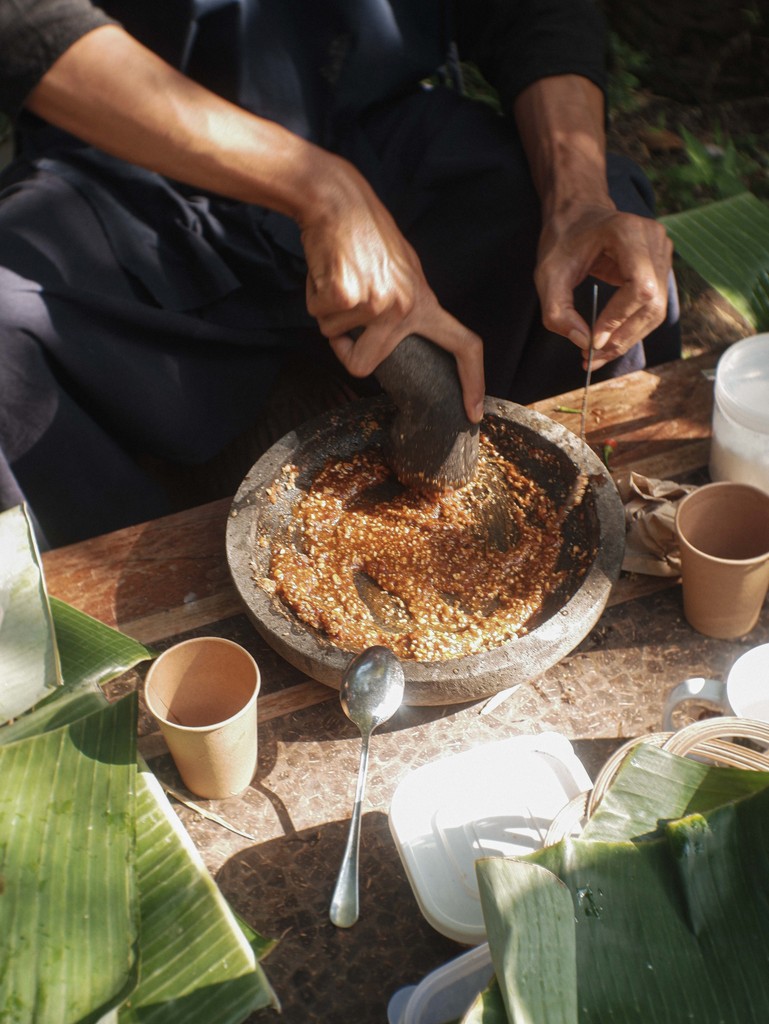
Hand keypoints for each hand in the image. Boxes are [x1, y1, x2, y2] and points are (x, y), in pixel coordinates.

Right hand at [300, 156, 484, 421]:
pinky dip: (314, 297)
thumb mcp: (401, 271)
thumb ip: (404, 306)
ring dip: (328, 312)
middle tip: (343, 308)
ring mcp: (377, 303)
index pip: (463, 346)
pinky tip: (327, 269)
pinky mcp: (348, 296)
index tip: (473, 413)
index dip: (472, 381)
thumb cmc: (365, 235)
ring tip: (340, 275)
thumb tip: (391, 341)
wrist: (338, 200)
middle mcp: (406, 307)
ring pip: (335, 337)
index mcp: (425, 302)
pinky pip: (319, 317)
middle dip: (344, 348)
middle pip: (365, 365)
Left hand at [535, 200, 672, 368]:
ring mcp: (663, 252)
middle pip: (653, 303)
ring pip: (656, 310)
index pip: (640, 286)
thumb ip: (558, 311)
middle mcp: (654, 240)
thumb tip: (584, 344)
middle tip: (592, 358)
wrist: (578, 216)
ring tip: (597, 355)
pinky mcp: (661, 267)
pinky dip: (631, 329)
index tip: (593, 341)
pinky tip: (608, 341)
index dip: (619, 318)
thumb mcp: (547, 275)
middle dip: (622, 337)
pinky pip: (653, 307)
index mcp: (629, 232)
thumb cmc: (563, 242)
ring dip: (627, 339)